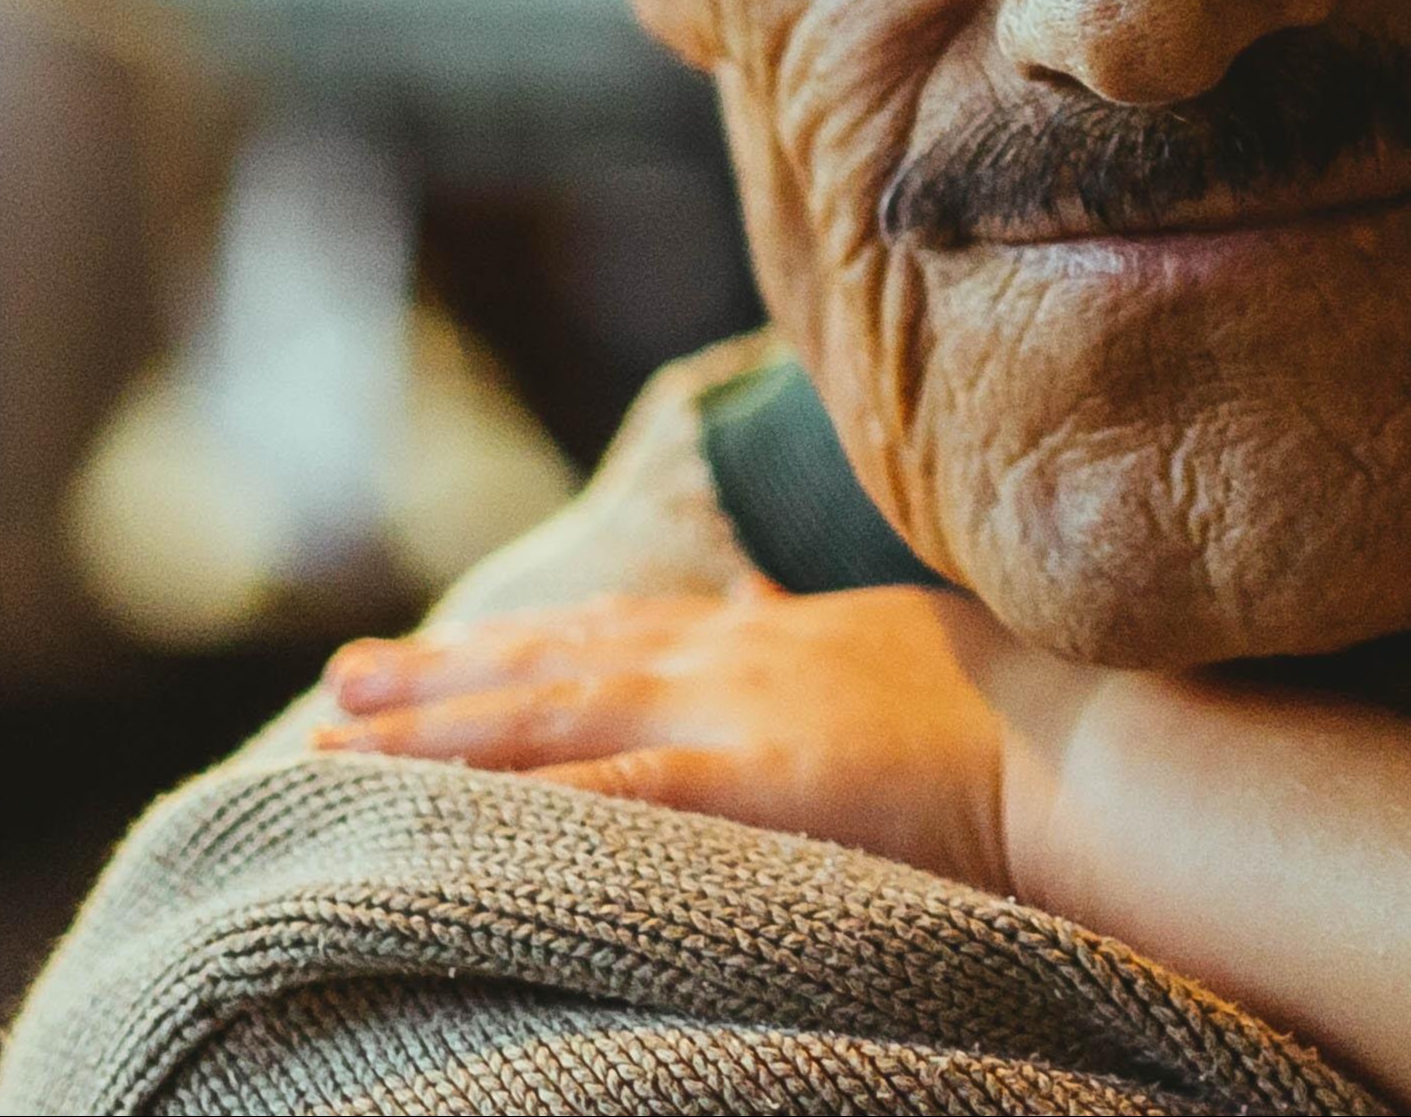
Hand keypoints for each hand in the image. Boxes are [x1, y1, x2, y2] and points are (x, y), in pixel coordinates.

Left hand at [317, 577, 1032, 887]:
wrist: (1078, 738)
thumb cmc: (1014, 700)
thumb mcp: (895, 634)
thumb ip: (808, 624)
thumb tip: (755, 594)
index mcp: (763, 634)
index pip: (609, 631)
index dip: (513, 643)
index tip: (432, 651)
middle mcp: (724, 659)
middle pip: (551, 664)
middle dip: (438, 677)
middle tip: (336, 682)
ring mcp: (726, 715)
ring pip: (545, 720)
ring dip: (434, 732)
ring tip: (332, 740)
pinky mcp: (742, 781)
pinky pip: (602, 798)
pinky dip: (515, 802)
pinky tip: (438, 816)